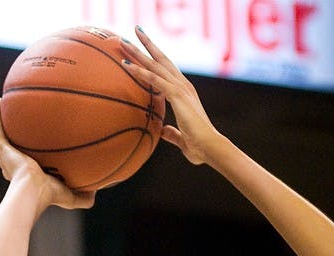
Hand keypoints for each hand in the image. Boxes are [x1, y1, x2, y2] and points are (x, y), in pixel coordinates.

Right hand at [0, 99, 94, 210]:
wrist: (33, 191)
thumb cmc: (50, 196)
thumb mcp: (71, 197)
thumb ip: (84, 196)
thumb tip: (97, 192)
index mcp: (28, 174)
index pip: (30, 161)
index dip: (33, 153)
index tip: (41, 143)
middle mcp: (15, 164)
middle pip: (14, 147)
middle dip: (17, 136)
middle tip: (25, 122)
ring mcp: (7, 156)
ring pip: (3, 134)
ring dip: (3, 120)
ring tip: (8, 104)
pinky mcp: (2, 148)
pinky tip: (0, 100)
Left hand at [120, 28, 218, 164]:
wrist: (210, 148)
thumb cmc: (199, 147)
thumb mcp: (182, 138)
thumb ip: (172, 133)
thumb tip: (163, 131)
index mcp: (185, 93)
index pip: (167, 71)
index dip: (155, 59)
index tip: (144, 48)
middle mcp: (183, 86)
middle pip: (162, 59)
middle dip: (148, 44)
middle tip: (135, 30)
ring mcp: (181, 89)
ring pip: (156, 65)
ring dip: (138, 52)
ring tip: (123, 40)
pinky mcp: (178, 96)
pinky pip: (155, 80)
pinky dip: (140, 72)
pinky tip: (127, 65)